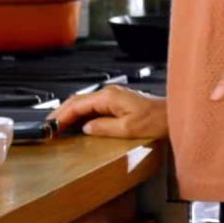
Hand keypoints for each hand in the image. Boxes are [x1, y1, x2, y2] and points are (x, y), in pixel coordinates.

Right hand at [48, 85, 168, 138]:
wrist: (173, 115)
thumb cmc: (156, 120)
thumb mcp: (127, 129)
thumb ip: (103, 128)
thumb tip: (85, 128)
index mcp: (109, 97)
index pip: (77, 104)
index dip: (61, 116)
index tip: (51, 126)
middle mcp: (110, 93)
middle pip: (77, 101)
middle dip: (61, 113)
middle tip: (50, 127)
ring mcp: (114, 96)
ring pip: (84, 103)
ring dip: (70, 114)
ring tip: (59, 127)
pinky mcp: (118, 102)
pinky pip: (93, 107)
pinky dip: (82, 115)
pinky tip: (78, 124)